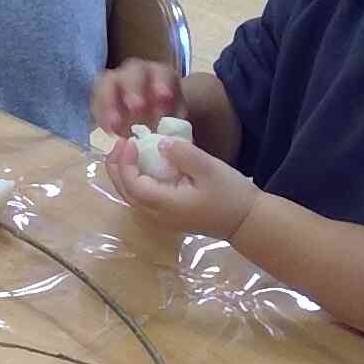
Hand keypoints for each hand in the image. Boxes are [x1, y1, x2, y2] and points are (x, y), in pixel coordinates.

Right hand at [91, 61, 184, 134]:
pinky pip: (96, 100)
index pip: (161, 73)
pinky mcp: (100, 95)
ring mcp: (115, 81)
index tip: (164, 97)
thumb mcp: (175, 118)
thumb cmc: (165, 116)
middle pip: (132, 73)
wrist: (149, 115)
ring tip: (115, 124)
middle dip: (134, 89)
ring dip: (110, 102)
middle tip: (136, 108)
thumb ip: (174, 124)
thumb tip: (170, 139)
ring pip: (107, 83)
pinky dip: (101, 115)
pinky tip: (109, 130)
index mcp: (160, 74)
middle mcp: (137, 72)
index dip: (162, 83)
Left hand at [108, 133, 259, 240]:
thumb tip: (160, 143)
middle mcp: (157, 214)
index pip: (133, 184)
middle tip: (119, 143)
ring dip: (123, 174)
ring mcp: (162, 217)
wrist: (246, 222)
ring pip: (131, 196)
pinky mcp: (168, 214)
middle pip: (125, 192)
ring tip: (125, 151)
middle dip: (116, 167)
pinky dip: (135, 180)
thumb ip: (183, 155)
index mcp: (165, 204)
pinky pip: (143, 197)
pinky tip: (141, 164)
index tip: (131, 141)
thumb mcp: (210, 169)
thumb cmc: (230, 195)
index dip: (126, 163)